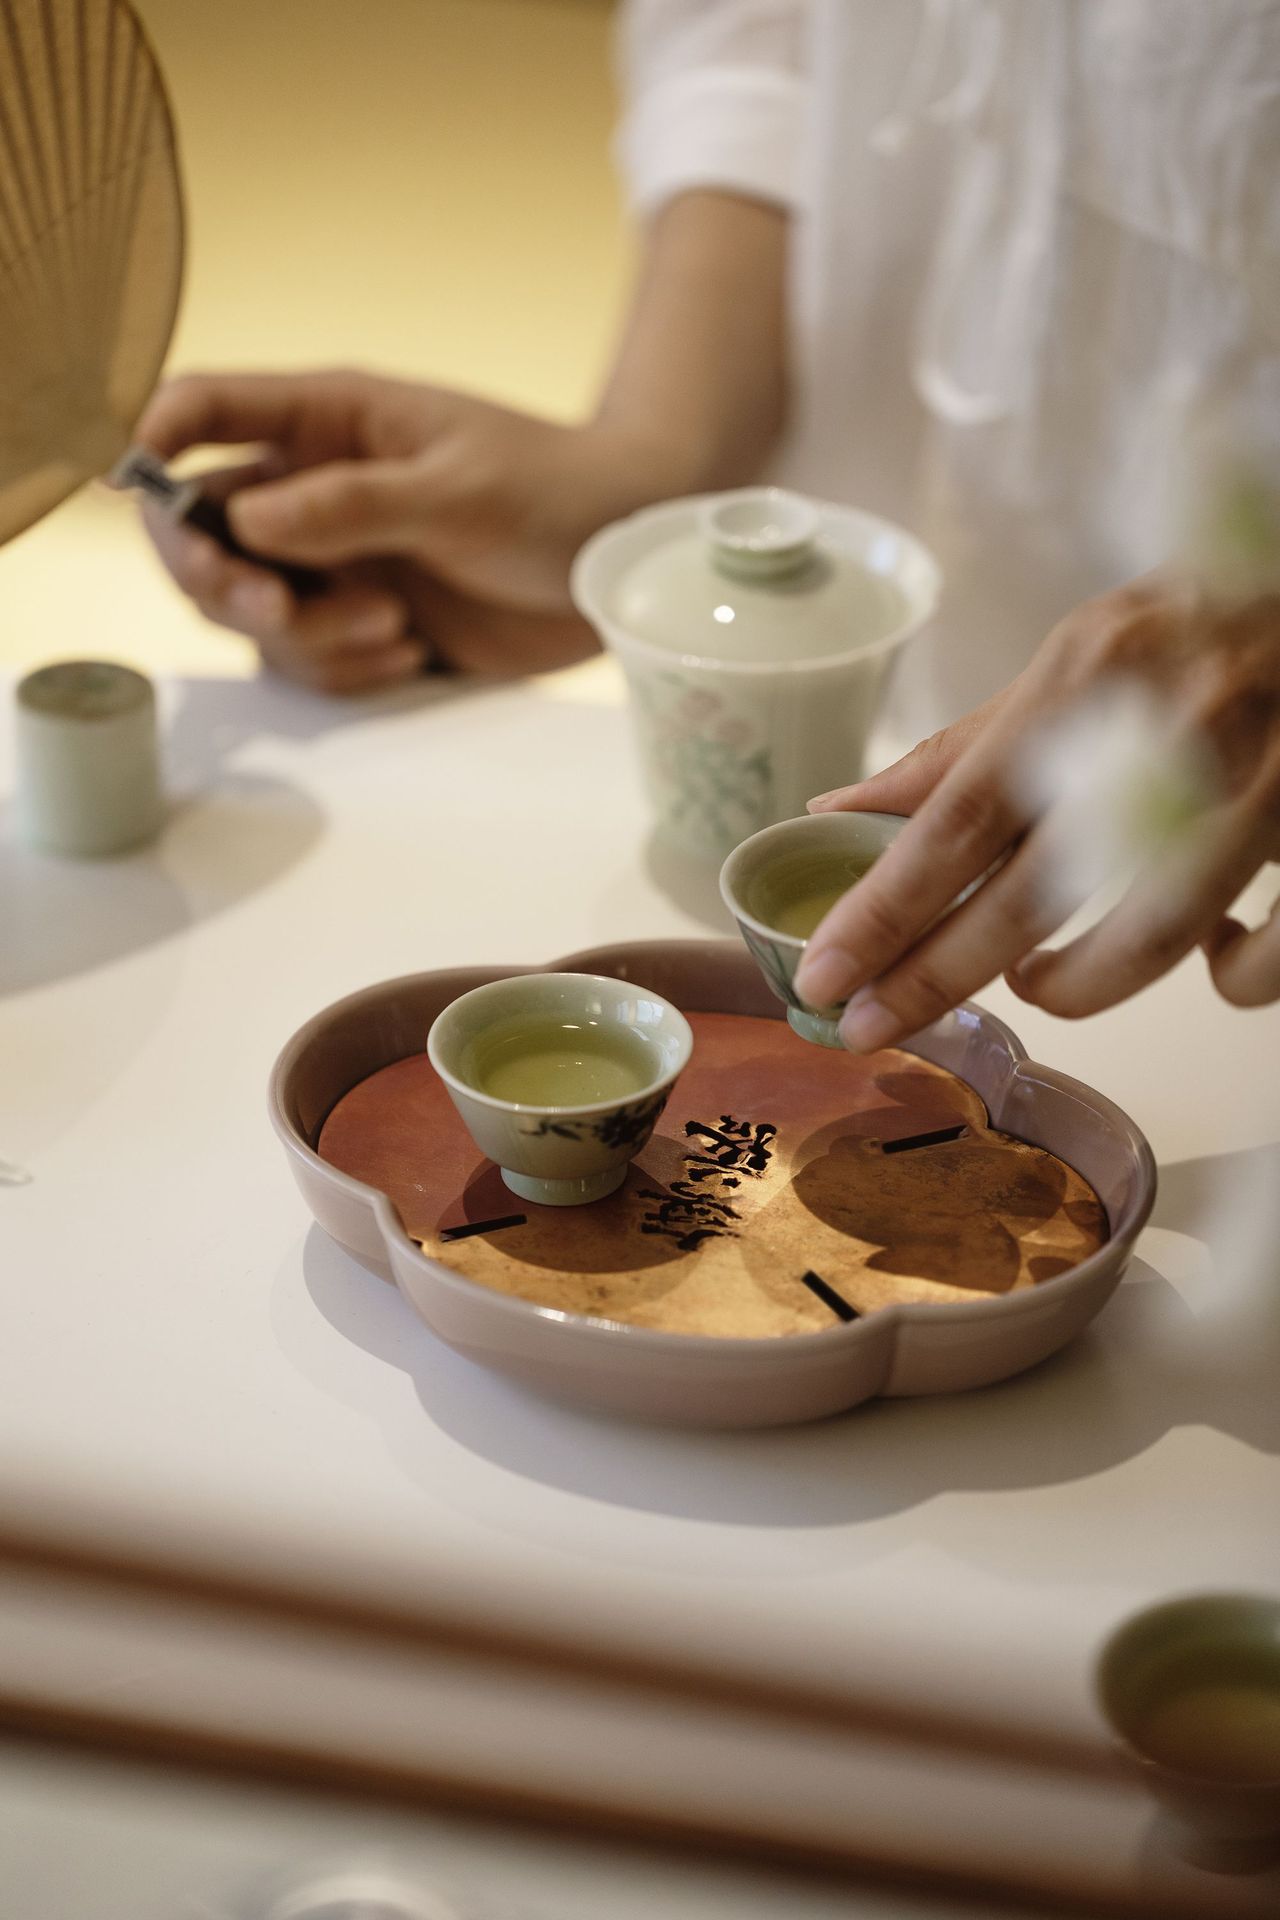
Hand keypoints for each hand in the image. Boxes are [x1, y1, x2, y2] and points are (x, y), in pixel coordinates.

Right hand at [134, 369, 700, 690]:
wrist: (627, 561)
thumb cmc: (559, 493)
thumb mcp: (460, 491)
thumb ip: (352, 505)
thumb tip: (245, 517)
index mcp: (330, 422)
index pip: (205, 411)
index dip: (156, 442)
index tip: (139, 487)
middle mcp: (316, 490)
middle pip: (201, 533)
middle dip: (223, 580)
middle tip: (279, 609)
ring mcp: (337, 561)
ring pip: (252, 613)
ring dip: (307, 636)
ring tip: (394, 625)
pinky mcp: (366, 623)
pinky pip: (309, 662)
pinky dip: (344, 668)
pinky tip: (408, 651)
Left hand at [793, 579, 1279, 1044]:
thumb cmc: (1211, 625)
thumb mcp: (1085, 654)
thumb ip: (972, 743)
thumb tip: (844, 807)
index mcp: (1090, 679)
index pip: (960, 816)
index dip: (885, 909)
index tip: (826, 973)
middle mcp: (1168, 734)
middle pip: (1029, 895)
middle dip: (935, 976)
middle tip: (872, 1025)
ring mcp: (1256, 789)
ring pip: (1146, 941)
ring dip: (1075, 986)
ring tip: (1037, 982)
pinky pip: (1256, 959)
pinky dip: (1223, 975)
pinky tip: (1207, 951)